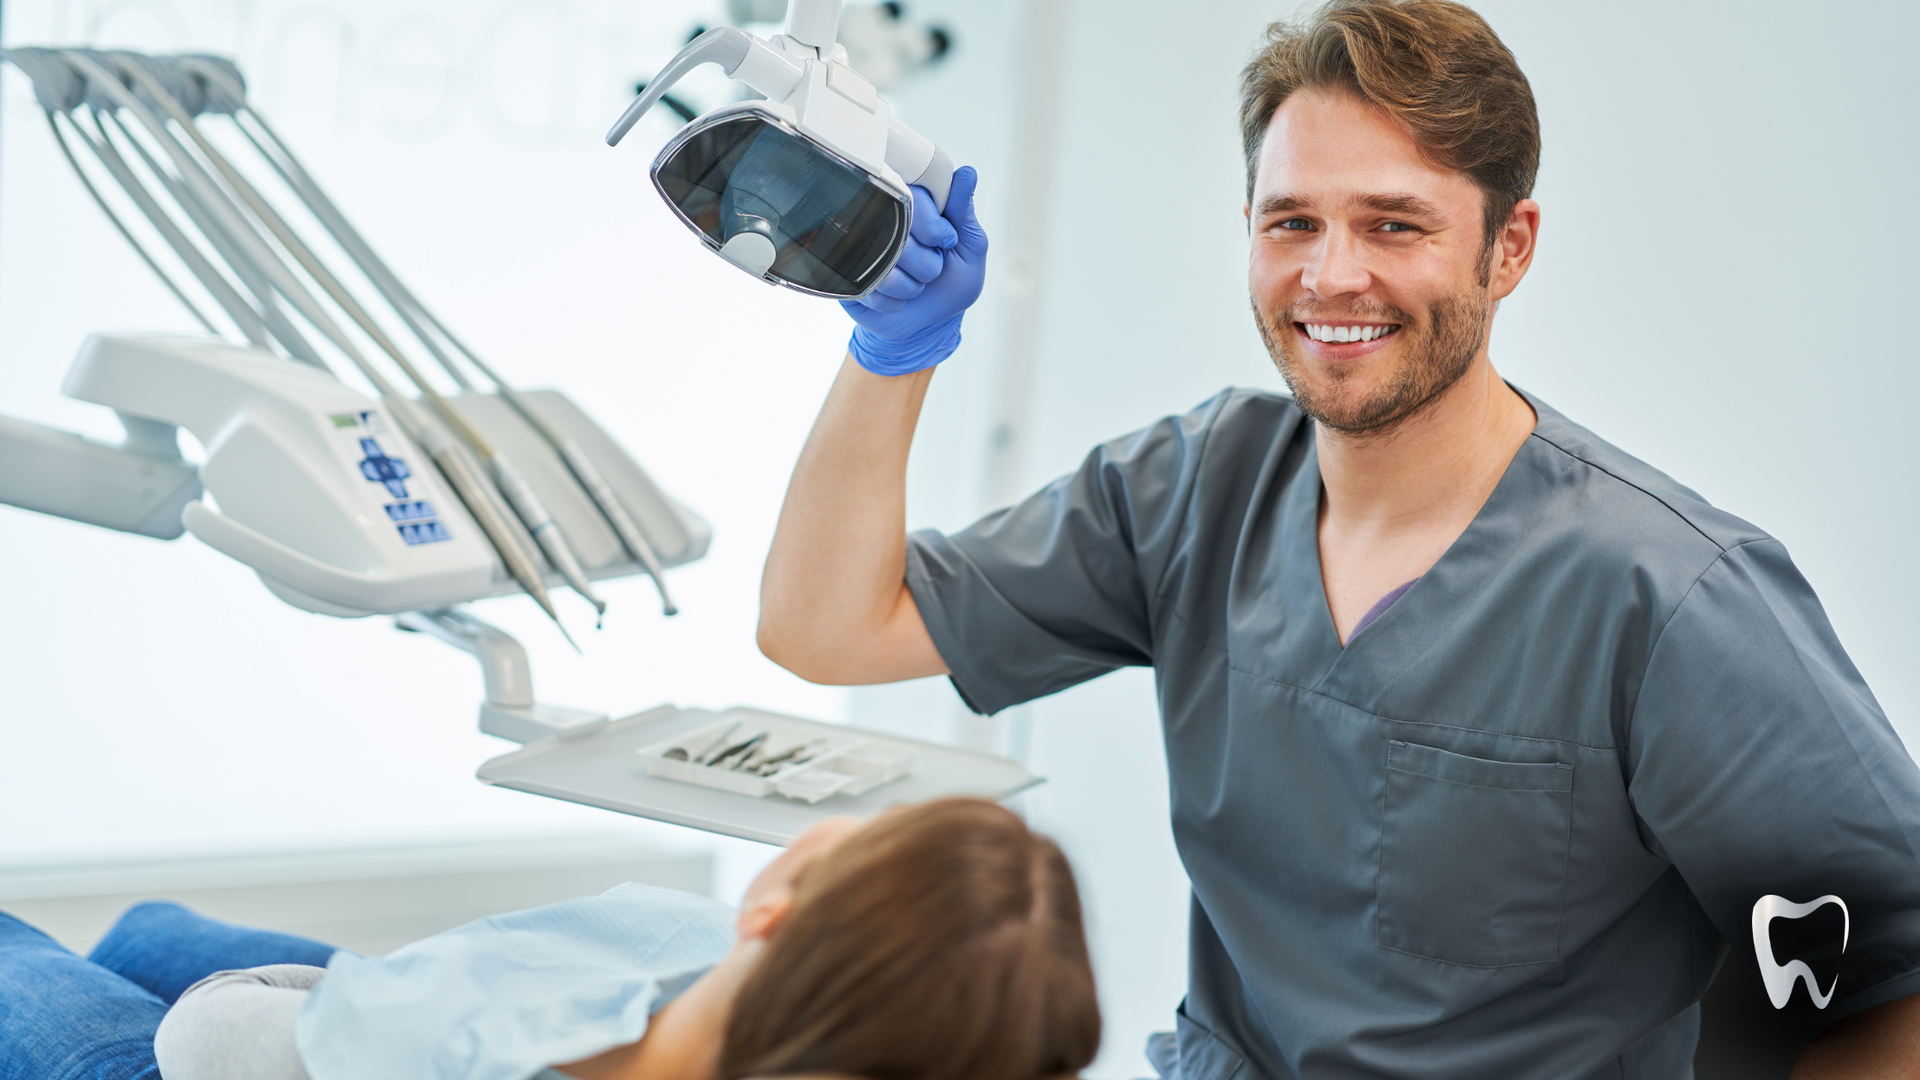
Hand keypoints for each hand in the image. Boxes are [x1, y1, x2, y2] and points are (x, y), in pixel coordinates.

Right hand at [841, 166, 987, 374]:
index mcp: (911, 203)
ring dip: (907, 285)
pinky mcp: (843, 275)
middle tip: (932, 269)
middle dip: (924, 262)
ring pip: (879, 261)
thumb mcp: (969, 247)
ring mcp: (857, 246)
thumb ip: (964, 212)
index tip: (946, 242)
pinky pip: (864, 286)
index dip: (933, 226)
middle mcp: (880, 219)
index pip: (913, 196)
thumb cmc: (950, 282)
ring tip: (914, 285)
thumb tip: (967, 174)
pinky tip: (896, 299)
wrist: (926, 325)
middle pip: (894, 228)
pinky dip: (889, 301)